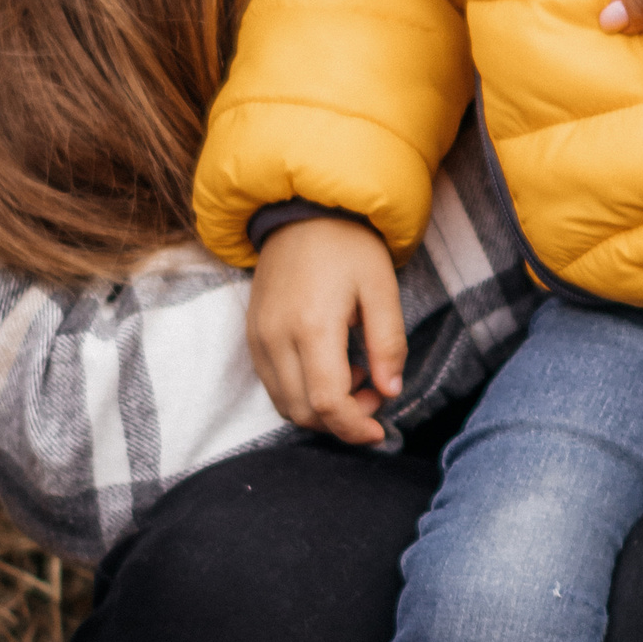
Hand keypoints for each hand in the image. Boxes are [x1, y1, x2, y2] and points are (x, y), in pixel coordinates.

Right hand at [247, 218, 406, 446]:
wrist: (302, 211)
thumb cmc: (348, 246)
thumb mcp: (382, 288)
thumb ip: (387, 344)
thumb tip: (390, 391)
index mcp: (312, 326)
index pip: (327, 402)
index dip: (355, 427)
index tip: (380, 430)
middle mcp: (276, 337)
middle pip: (303, 412)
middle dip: (342, 421)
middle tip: (374, 395)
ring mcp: (258, 338)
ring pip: (284, 404)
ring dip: (321, 411)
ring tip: (355, 380)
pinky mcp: (252, 335)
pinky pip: (272, 384)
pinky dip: (301, 394)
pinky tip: (329, 369)